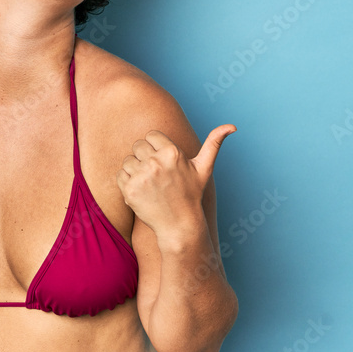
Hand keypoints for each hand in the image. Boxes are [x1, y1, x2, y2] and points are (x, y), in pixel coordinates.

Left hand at [116, 124, 235, 242]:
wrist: (179, 225)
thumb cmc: (191, 194)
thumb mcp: (204, 168)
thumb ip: (214, 143)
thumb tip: (232, 126)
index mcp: (172, 152)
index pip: (150, 135)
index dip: (155, 147)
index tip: (163, 161)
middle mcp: (156, 162)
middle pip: (137, 145)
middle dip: (144, 157)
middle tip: (156, 174)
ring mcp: (142, 176)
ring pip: (128, 160)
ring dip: (135, 170)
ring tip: (149, 184)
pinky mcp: (130, 190)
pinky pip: (120, 175)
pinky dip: (127, 182)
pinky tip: (141, 191)